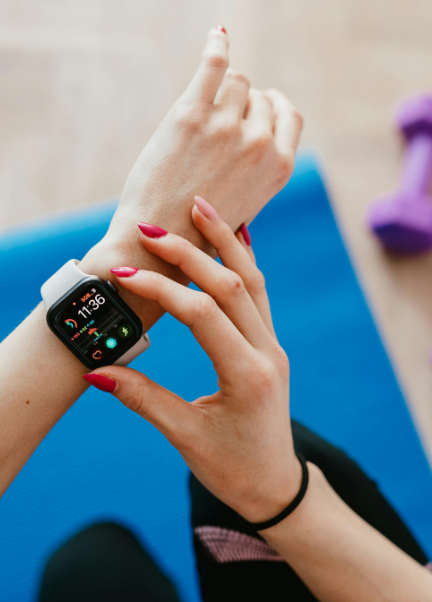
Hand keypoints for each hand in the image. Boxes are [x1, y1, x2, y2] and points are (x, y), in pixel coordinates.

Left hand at [81, 27, 302, 328]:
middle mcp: (260, 143)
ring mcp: (227, 126)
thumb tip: (261, 145)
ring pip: (235, 81)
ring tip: (202, 113)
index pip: (289, 115)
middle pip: (258, 96)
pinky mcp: (192, 114)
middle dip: (239, 106)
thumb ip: (257, 173)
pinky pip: (214, 64)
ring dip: (220, 93)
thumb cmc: (198, 229)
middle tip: (216, 126)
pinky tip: (217, 37)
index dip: (272, 107)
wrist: (160, 242)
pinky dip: (216, 46)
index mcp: (279, 167)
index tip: (259, 105)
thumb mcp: (246, 207)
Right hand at [84, 197, 300, 523]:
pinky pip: (259, 293)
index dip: (161, 290)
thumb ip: (143, 399)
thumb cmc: (232, 467)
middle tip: (154, 228)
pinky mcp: (269, 345)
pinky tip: (234, 237)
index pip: (201, 315)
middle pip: (230, 285)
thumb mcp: (185, 436)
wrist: (275, 483)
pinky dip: (244, 262)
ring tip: (201, 206)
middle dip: (189, 252)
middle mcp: (266, 352)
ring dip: (225, 242)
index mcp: (247, 375)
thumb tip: (97, 372)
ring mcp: (272, 345)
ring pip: (252, 281)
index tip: (123, 276)